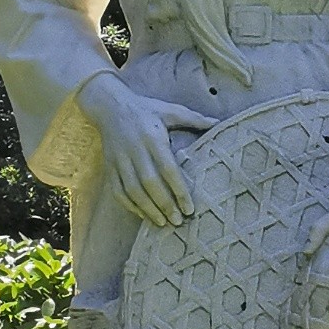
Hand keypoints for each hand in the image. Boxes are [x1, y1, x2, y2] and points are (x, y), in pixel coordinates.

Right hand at [79, 69, 196, 225]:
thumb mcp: (170, 110)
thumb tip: (218, 122)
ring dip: (147, 209)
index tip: (190, 208)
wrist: (109, 106)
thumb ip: (194, 118)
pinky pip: (117, 190)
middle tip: (178, 221)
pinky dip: (130, 205)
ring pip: (132, 190)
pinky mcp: (109, 167)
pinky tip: (143, 214)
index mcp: (152, 137)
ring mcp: (119, 160)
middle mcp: (134, 150)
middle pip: (150, 183)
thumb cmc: (146, 110)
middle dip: (164, 204)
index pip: (168, 168)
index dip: (179, 190)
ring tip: (162, 223)